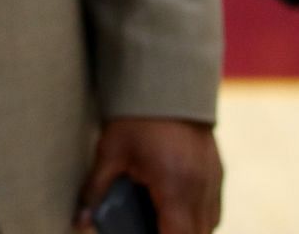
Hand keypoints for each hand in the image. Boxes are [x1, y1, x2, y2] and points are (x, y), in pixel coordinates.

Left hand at [76, 117, 221, 233]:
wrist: (167, 80)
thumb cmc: (136, 117)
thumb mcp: (110, 152)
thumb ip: (96, 191)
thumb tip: (80, 221)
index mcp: (175, 187)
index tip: (144, 232)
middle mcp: (201, 189)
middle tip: (147, 225)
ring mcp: (214, 180)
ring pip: (209, 225)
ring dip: (188, 229)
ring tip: (160, 219)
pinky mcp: (218, 171)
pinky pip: (213, 209)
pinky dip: (197, 217)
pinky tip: (174, 210)